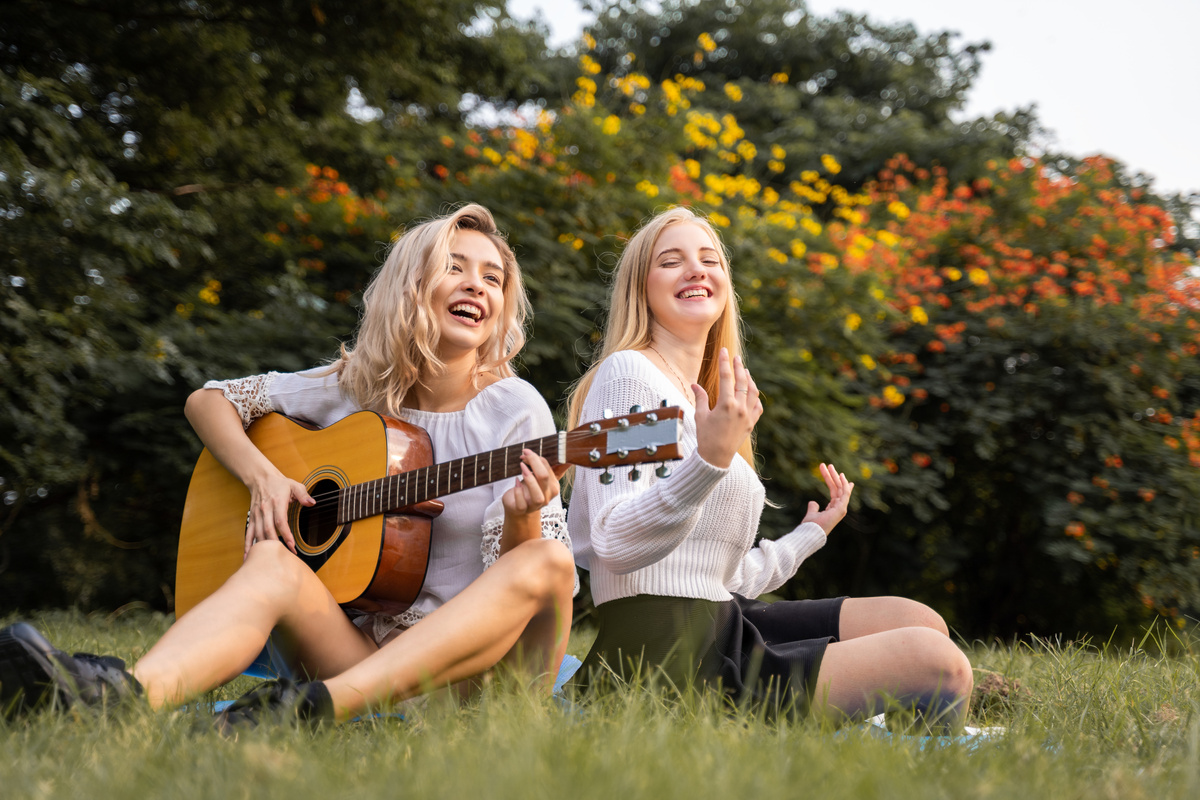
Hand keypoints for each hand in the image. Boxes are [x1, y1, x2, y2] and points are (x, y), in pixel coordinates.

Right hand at [244, 468, 313, 557]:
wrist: (261, 478)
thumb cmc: (280, 483)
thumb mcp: (295, 485)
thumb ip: (304, 494)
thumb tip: (312, 503)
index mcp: (277, 502)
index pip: (280, 521)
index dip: (286, 534)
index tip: (292, 545)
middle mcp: (265, 510)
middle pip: (268, 530)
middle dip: (276, 544)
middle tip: (286, 556)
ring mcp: (257, 515)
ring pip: (258, 534)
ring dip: (264, 547)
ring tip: (271, 559)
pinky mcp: (252, 519)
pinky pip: (249, 533)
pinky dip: (248, 545)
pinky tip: (248, 557)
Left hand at [502, 449, 562, 518]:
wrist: (517, 507)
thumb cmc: (528, 489)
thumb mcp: (537, 477)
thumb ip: (546, 466)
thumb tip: (565, 458)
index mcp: (553, 487)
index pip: (548, 469)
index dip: (536, 458)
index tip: (526, 452)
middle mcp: (547, 497)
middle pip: (544, 477)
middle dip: (533, 463)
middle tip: (523, 456)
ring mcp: (535, 506)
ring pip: (537, 496)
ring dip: (529, 479)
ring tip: (521, 467)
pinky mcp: (522, 510)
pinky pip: (522, 503)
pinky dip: (518, 492)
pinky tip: (516, 482)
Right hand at [693, 348, 762, 468]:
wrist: (716, 458)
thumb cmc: (705, 437)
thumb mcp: (700, 416)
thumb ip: (700, 398)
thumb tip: (695, 385)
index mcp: (726, 404)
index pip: (726, 377)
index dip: (725, 362)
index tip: (725, 351)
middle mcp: (740, 408)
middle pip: (742, 381)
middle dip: (739, 367)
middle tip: (736, 357)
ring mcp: (748, 416)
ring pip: (753, 392)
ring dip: (749, 380)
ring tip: (745, 372)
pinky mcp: (751, 423)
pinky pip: (758, 406)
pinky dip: (755, 397)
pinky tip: (751, 392)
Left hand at [801, 463, 853, 535]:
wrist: (811, 533)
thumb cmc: (810, 526)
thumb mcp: (811, 514)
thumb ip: (813, 508)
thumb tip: (813, 502)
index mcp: (832, 510)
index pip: (836, 494)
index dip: (836, 483)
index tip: (841, 475)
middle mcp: (838, 509)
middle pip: (837, 489)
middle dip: (833, 476)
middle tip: (828, 465)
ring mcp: (841, 509)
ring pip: (840, 488)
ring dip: (836, 476)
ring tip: (829, 466)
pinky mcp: (841, 508)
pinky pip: (844, 493)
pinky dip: (844, 484)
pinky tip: (840, 475)